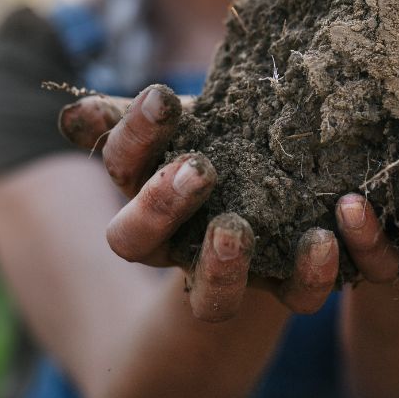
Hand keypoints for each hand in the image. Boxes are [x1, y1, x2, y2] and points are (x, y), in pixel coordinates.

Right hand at [60, 85, 338, 320]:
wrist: (285, 179)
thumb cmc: (223, 140)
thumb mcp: (188, 123)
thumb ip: (136, 120)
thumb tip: (74, 115)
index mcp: (145, 196)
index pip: (121, 169)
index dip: (135, 136)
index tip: (164, 97)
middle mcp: (177, 247)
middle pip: (141, 242)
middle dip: (161, 206)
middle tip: (196, 167)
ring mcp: (231, 275)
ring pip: (213, 300)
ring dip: (221, 267)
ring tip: (234, 228)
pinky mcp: (287, 285)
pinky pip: (297, 295)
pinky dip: (311, 272)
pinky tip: (324, 234)